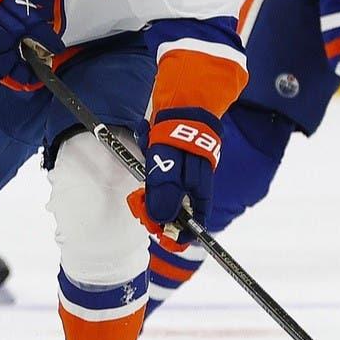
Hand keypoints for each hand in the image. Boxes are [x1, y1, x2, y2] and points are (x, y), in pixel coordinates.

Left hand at [126, 108, 220, 250]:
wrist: (181, 101)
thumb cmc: (178, 132)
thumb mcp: (168, 163)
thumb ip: (165, 191)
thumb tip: (161, 219)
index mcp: (200, 188)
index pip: (196, 220)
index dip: (181, 233)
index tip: (164, 238)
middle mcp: (194, 185)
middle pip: (177, 211)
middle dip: (157, 213)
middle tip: (139, 206)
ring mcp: (184, 174)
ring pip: (166, 196)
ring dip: (150, 194)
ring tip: (140, 182)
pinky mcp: (174, 164)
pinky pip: (160, 179)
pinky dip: (150, 178)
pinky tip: (146, 163)